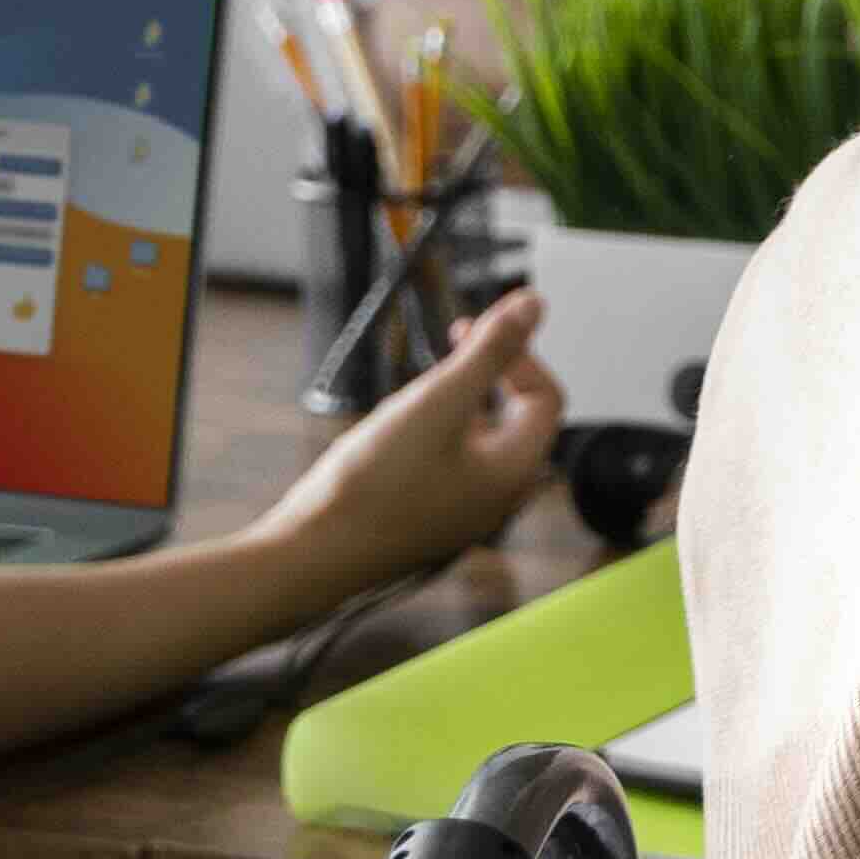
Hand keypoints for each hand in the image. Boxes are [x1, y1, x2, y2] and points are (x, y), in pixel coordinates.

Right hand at [263, 286, 562, 599]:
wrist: (313, 554)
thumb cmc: (374, 486)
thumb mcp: (437, 401)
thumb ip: (489, 352)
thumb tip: (534, 304)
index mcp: (514, 472)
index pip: (546, 397)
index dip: (518, 354)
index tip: (471, 328)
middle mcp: (499, 499)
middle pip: (517, 418)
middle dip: (487, 375)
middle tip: (448, 346)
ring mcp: (465, 513)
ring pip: (481, 439)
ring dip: (458, 402)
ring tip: (416, 388)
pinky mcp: (431, 518)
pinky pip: (451, 463)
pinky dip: (435, 432)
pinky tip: (394, 430)